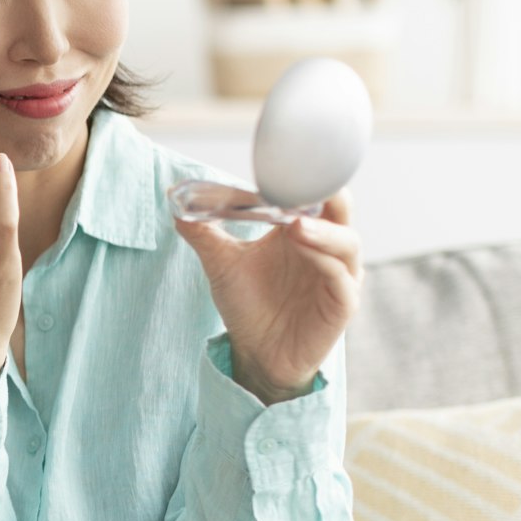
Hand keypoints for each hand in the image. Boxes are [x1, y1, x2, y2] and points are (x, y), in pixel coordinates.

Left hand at [172, 190, 362, 400]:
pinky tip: (301, 246)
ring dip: (323, 230)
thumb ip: (203, 231)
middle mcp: (327, 247)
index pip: (313, 193)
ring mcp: (339, 275)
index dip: (297, 179)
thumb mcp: (221, 262)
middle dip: (326, 191)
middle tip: (302, 181)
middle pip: (341, 208)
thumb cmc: (247, 305)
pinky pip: (340, 277)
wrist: (255, 354)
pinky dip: (324, 259)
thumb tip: (173, 198)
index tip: (273, 166)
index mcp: (303, 229)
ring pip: (346, 242)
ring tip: (295, 222)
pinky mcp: (342, 304)